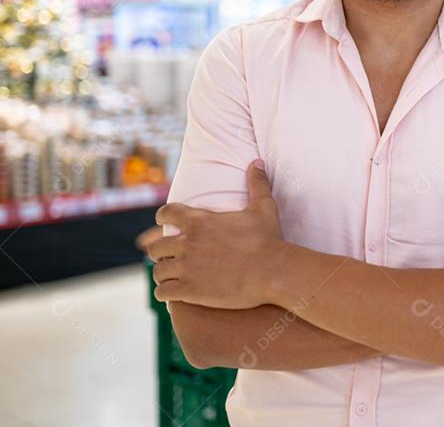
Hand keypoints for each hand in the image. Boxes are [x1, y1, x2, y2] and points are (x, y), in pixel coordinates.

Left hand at [150, 160, 283, 308]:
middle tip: (171, 257)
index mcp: (199, 221)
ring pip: (158, 271)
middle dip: (161, 252)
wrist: (273, 271)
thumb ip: (257, 183)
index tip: (165, 224)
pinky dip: (166, 293)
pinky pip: (163, 292)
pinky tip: (174, 294)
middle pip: (156, 246)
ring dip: (164, 274)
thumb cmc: (269, 239)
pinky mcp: (189, 290)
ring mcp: (186, 268)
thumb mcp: (264, 207)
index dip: (163, 218)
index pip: (166, 214)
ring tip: (172, 277)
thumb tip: (257, 162)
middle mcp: (188, 242)